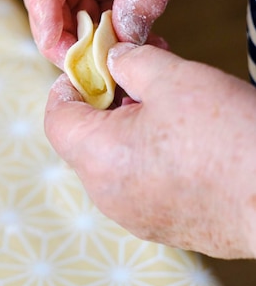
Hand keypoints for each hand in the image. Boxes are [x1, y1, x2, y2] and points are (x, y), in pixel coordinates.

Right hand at [22, 0, 240, 66]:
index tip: (60, 49)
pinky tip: (134, 52)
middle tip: (88, 69)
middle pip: (51, 2)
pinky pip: (99, 22)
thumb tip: (125, 32)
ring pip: (73, 18)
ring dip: (93, 46)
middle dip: (67, 39)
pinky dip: (114, 41)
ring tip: (119, 62)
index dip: (45, 14)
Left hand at [45, 43, 255, 258]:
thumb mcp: (174, 79)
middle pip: (82, 141)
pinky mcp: (159, 226)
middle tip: (137, 80)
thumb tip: (112, 58)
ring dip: (125, 131)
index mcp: (97, 157)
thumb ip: (130, 61)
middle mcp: (105, 193)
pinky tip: (181, 142)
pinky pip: (135, 185)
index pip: (56, 118)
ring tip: (165, 107)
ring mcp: (131, 215)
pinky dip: (144, 159)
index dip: (69, 87)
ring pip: (110, 163)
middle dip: (103, 105)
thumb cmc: (230, 137)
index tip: (92, 69)